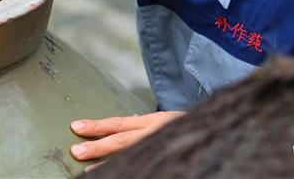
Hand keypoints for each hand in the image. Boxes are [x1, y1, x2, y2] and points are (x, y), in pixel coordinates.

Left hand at [69, 111, 183, 166]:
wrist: (217, 130)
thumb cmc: (186, 128)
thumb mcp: (164, 121)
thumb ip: (142, 126)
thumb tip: (115, 128)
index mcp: (154, 121)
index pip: (120, 123)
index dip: (98, 125)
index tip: (76, 127)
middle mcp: (157, 133)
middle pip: (122, 140)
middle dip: (98, 146)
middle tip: (76, 151)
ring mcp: (162, 146)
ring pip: (131, 155)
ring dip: (108, 165)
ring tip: (88, 171)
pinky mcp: (169, 161)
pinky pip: (146, 167)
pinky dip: (130, 170)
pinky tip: (116, 174)